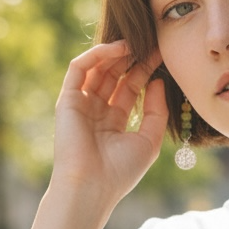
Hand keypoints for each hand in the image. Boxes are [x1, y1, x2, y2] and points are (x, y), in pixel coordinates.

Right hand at [51, 39, 168, 208]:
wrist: (91, 186)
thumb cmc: (121, 170)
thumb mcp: (149, 140)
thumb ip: (156, 110)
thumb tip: (159, 81)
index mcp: (114, 122)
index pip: (130, 88)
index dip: (145, 71)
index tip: (161, 55)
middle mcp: (96, 111)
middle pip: (115, 76)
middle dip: (132, 58)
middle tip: (151, 42)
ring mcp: (81, 104)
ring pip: (97, 69)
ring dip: (115, 53)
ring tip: (136, 42)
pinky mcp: (67, 99)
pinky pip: (79, 69)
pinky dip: (97, 55)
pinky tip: (118, 48)